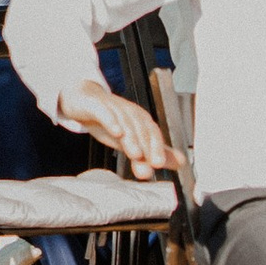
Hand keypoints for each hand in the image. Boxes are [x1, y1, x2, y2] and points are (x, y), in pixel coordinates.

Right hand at [50, 81, 185, 179]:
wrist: (84, 100)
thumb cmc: (109, 120)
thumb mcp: (131, 139)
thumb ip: (152, 152)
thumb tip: (181, 162)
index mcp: (140, 120)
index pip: (153, 134)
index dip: (157, 148)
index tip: (159, 164)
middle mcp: (129, 112)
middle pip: (141, 129)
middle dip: (146, 147)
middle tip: (150, 164)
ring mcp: (113, 107)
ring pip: (125, 122)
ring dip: (132, 138)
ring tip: (135, 154)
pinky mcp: (95, 105)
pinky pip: (105, 112)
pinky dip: (111, 121)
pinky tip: (116, 132)